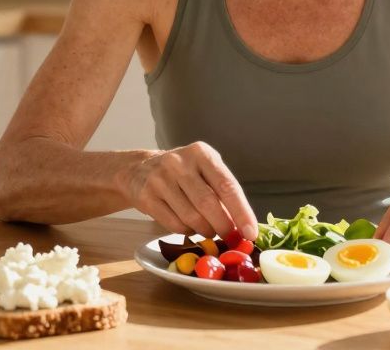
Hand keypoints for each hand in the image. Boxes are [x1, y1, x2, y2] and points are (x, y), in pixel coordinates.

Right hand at [117, 141, 257, 240]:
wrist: (138, 169)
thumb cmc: (182, 172)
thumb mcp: (204, 170)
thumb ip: (222, 192)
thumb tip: (243, 225)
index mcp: (201, 153)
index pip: (227, 185)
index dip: (241, 212)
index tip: (251, 232)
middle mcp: (179, 163)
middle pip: (208, 203)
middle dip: (224, 226)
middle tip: (230, 237)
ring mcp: (160, 179)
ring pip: (191, 217)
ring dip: (205, 230)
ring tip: (209, 229)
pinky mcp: (146, 197)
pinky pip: (174, 224)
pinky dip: (187, 231)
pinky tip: (190, 226)